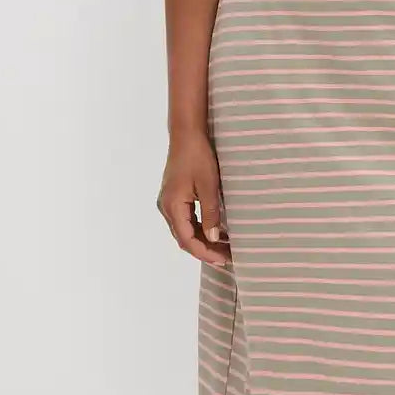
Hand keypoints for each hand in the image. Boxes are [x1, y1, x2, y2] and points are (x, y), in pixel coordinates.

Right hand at [156, 129, 231, 266]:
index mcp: (173, 206)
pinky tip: (214, 231)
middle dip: (205, 249)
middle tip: (227, 257)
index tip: (224, 259)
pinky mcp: (173, 197)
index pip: (187, 240)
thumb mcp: (209, 185)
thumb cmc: (198, 156)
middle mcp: (166, 207)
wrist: (186, 135)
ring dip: (202, 240)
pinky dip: (198, 229)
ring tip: (224, 247)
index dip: (205, 252)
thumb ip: (211, 213)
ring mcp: (168, 202)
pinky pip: (185, 220)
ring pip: (184, 230)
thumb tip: (214, 238)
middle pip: (184, 238)